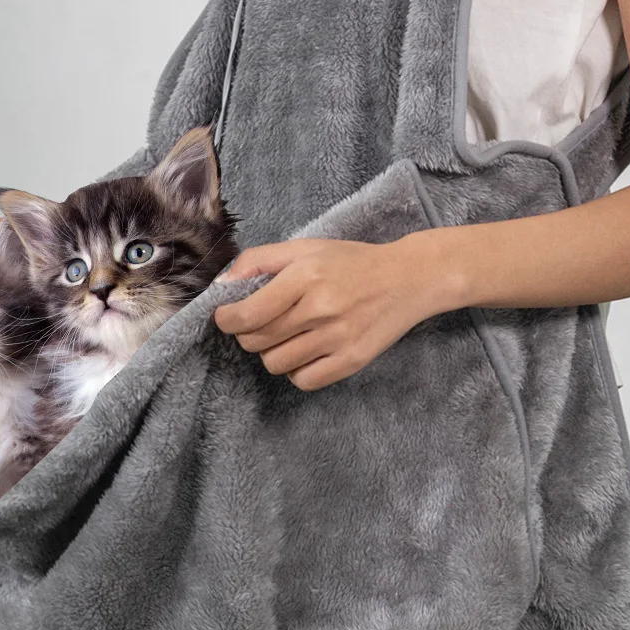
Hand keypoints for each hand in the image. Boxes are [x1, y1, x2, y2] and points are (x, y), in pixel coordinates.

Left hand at [213, 235, 455, 390]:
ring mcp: (338, 339)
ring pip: (276, 363)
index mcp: (305, 276)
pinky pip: (303, 381)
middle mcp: (321, 309)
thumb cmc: (350, 262)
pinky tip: (304, 352)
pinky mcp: (351, 361)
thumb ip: (259, 261)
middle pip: (257, 340)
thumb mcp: (304, 248)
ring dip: (271, 352)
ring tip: (286, 336)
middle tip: (261, 322)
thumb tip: (222, 284)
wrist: (407, 280)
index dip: (227, 320)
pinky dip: (295, 370)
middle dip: (248, 334)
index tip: (227, 317)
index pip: (248, 314)